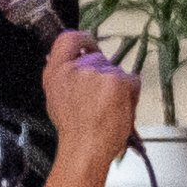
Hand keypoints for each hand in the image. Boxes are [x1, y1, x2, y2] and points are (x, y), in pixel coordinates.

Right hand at [40, 35, 138, 160]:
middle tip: (101, 97)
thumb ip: (64, 76)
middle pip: (97, 58)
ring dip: (116, 85)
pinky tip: (119, 108)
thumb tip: (72, 60)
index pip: (68, 39)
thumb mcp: (56, 97)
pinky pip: (131, 80)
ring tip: (108, 107)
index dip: (82, 40)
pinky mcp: (119, 80)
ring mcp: (99, 72)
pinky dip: (130, 93)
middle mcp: (76, 68)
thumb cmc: (74, 128)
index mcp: (56, 71)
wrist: (86, 147)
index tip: (88, 45)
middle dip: (103, 74)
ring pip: (115, 70)